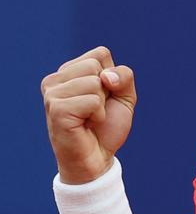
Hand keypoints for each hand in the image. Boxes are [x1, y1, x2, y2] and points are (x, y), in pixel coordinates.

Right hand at [41, 46, 136, 183]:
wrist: (97, 159)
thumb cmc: (107, 127)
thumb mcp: (124, 96)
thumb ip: (124, 76)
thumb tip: (105, 76)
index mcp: (68, 72)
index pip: (100, 53)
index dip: (113, 77)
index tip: (103, 98)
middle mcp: (55, 79)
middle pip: (96, 65)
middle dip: (107, 91)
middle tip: (95, 111)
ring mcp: (52, 93)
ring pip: (94, 82)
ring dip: (102, 105)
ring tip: (90, 118)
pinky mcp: (57, 109)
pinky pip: (93, 100)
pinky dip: (98, 115)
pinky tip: (86, 125)